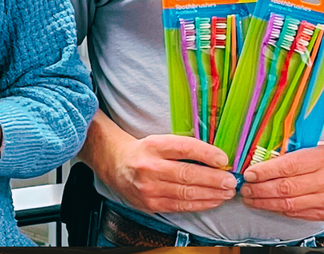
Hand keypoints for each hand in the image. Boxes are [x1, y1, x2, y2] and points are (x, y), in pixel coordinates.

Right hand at [103, 133, 235, 213]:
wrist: (116, 164)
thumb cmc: (144, 152)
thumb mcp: (159, 142)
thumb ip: (184, 149)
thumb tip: (217, 160)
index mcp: (152, 146)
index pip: (183, 147)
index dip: (206, 153)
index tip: (224, 159)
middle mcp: (149, 167)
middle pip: (187, 174)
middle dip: (214, 179)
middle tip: (231, 181)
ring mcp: (149, 188)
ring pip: (186, 193)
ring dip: (212, 194)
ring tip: (227, 192)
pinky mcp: (150, 204)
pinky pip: (181, 205)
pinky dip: (201, 204)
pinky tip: (213, 200)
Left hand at [241, 145, 323, 219]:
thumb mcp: (312, 147)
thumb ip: (290, 152)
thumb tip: (261, 156)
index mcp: (318, 159)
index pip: (288, 166)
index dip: (265, 171)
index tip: (249, 173)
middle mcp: (323, 181)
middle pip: (286, 188)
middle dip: (260, 190)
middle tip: (244, 188)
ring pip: (290, 204)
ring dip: (266, 203)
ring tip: (250, 198)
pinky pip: (300, 213)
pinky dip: (281, 210)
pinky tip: (268, 205)